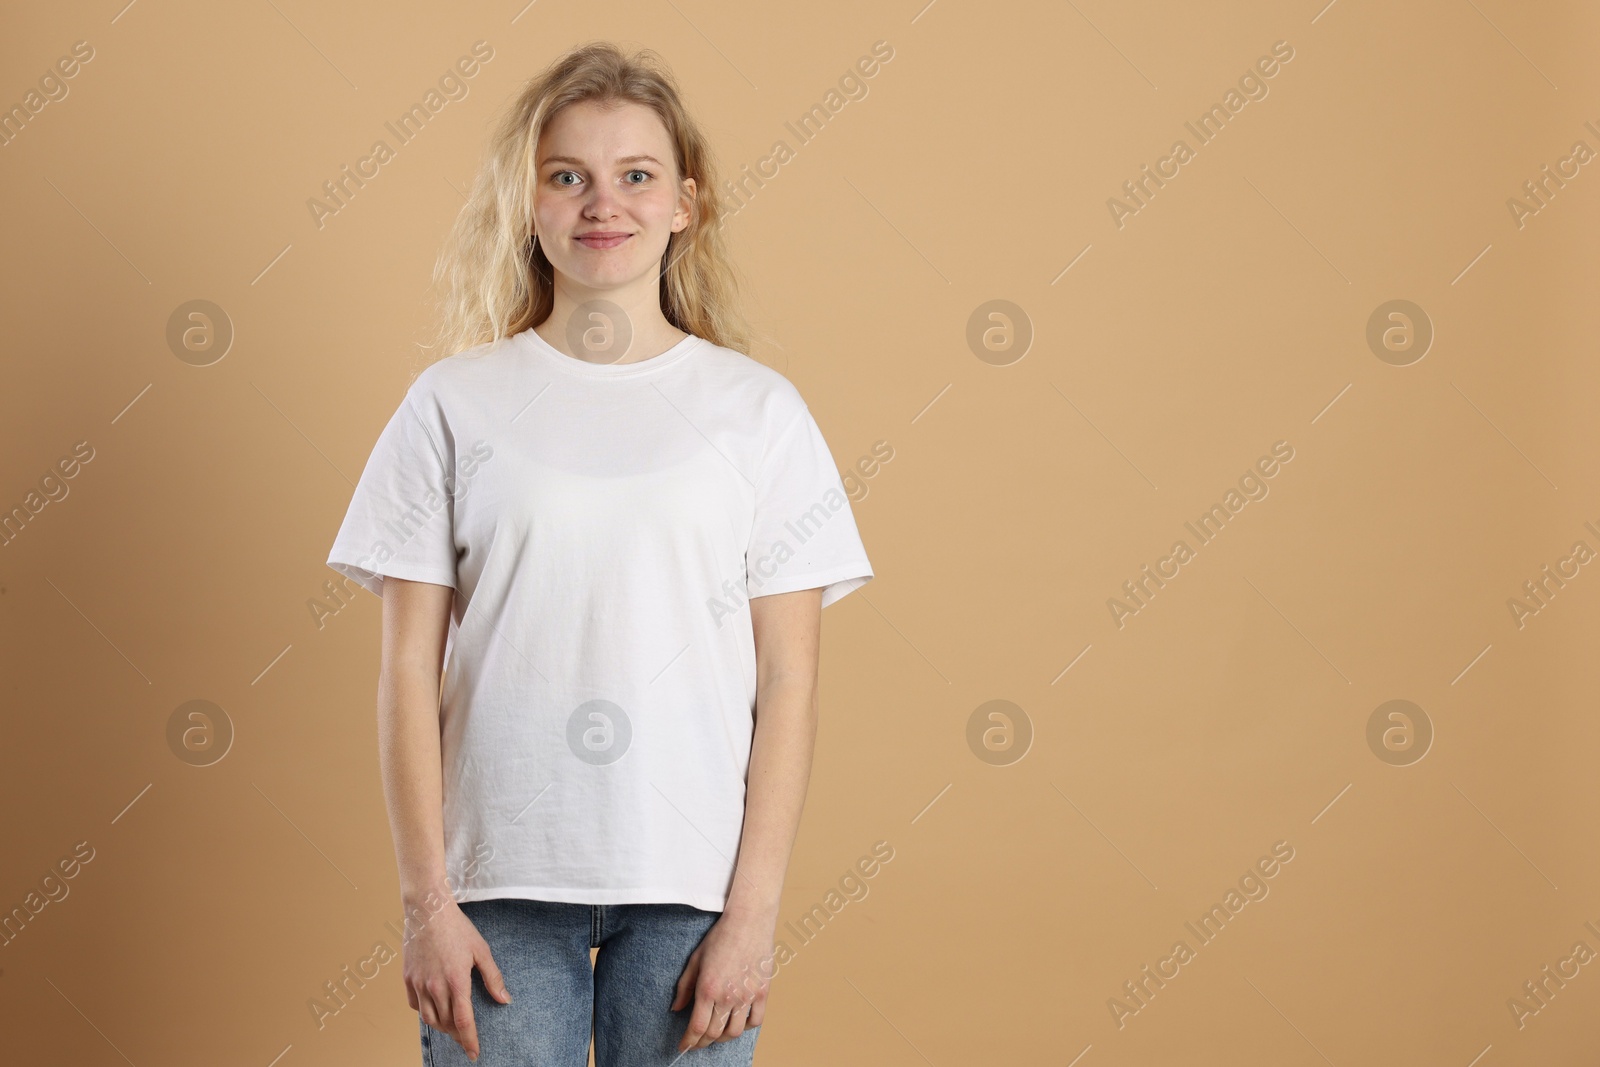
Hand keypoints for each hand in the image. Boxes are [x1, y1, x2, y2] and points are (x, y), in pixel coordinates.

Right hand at [401, 896, 511, 1061]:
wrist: (428, 910)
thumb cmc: (458, 928)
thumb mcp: (481, 950)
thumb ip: (493, 977)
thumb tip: (505, 999)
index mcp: (456, 982)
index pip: (464, 1022)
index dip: (470, 1040)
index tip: (475, 1053)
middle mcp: (435, 987)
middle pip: (446, 1024)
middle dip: (457, 1035)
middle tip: (466, 1038)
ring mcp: (419, 983)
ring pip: (428, 1018)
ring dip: (441, 1027)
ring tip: (452, 1027)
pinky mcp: (408, 978)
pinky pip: (414, 1005)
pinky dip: (424, 1012)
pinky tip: (433, 1009)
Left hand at [671, 908, 774, 1051]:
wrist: (748, 921)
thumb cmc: (720, 937)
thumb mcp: (695, 959)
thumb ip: (684, 987)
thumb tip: (676, 1009)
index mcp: (707, 989)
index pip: (697, 1028)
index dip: (689, 1042)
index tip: (684, 1046)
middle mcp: (727, 997)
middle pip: (713, 1033)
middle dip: (702, 1042)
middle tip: (697, 1042)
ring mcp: (747, 996)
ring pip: (734, 1032)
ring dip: (722, 1038)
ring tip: (716, 1034)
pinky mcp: (762, 992)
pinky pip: (755, 1021)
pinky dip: (746, 1027)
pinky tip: (738, 1022)